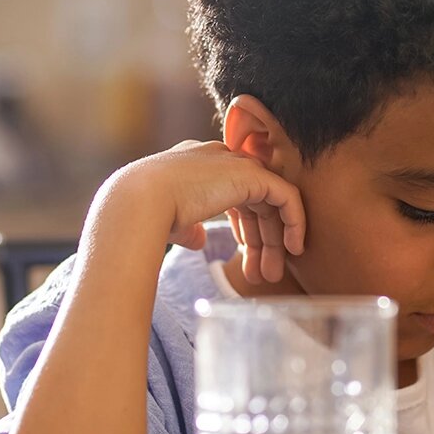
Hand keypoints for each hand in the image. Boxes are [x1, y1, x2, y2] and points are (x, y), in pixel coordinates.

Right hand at [111, 140, 305, 283]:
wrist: (139, 202)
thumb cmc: (145, 215)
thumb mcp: (171, 220)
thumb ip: (189, 226)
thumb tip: (197, 239)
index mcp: (200, 164)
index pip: (234, 193)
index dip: (244, 227)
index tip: (243, 255)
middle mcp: (220, 158)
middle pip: (255, 201)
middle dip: (261, 240)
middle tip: (264, 274)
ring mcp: (236, 163)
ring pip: (272, 203)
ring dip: (275, 240)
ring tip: (272, 275)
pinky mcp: (252, 173)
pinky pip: (287, 196)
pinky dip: (294, 222)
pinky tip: (293, 249)